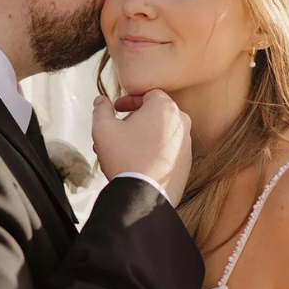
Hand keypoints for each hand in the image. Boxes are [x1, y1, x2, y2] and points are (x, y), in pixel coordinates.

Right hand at [92, 90, 191, 206]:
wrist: (145, 194)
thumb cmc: (125, 158)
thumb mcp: (103, 129)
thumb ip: (101, 110)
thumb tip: (101, 101)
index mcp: (165, 108)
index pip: (149, 94)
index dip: (130, 99)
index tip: (117, 109)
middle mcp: (181, 122)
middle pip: (155, 113)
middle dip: (133, 120)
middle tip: (116, 132)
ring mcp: (186, 142)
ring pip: (160, 132)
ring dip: (141, 136)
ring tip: (121, 150)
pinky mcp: (187, 161)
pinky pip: (168, 149)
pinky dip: (153, 150)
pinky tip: (136, 162)